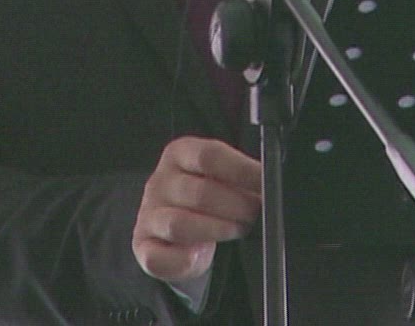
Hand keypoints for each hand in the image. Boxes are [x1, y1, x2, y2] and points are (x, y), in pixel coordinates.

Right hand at [133, 136, 262, 281]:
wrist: (180, 229)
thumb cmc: (210, 198)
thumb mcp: (224, 177)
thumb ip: (244, 175)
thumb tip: (271, 182)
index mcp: (180, 154)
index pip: (209, 155)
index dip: (242, 171)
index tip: (266, 184)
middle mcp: (160, 182)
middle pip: (199, 192)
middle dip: (236, 206)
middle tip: (255, 214)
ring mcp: (149, 215)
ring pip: (179, 224)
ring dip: (215, 230)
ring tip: (237, 231)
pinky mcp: (143, 246)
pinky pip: (157, 257)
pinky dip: (180, 261)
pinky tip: (199, 257)